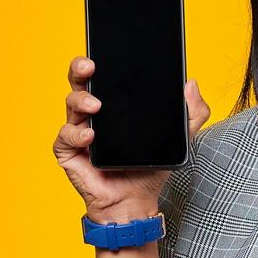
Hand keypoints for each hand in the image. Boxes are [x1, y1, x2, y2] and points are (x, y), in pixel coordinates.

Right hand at [52, 55, 210, 221]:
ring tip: (96, 106)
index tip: (104, 54)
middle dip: (80, 69)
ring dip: (81, 101)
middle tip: (90, 67)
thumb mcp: (180, 140)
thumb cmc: (150, 170)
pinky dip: (76, 134)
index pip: (102, 76)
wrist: (136, 203)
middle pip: (80, 83)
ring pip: (70, 104)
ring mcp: (79, 132)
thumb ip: (192, 113)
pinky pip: (65, 137)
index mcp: (114, 106)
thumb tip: (192, 84)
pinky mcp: (70, 152)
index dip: (98, 61)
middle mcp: (93, 114)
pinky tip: (90, 137)